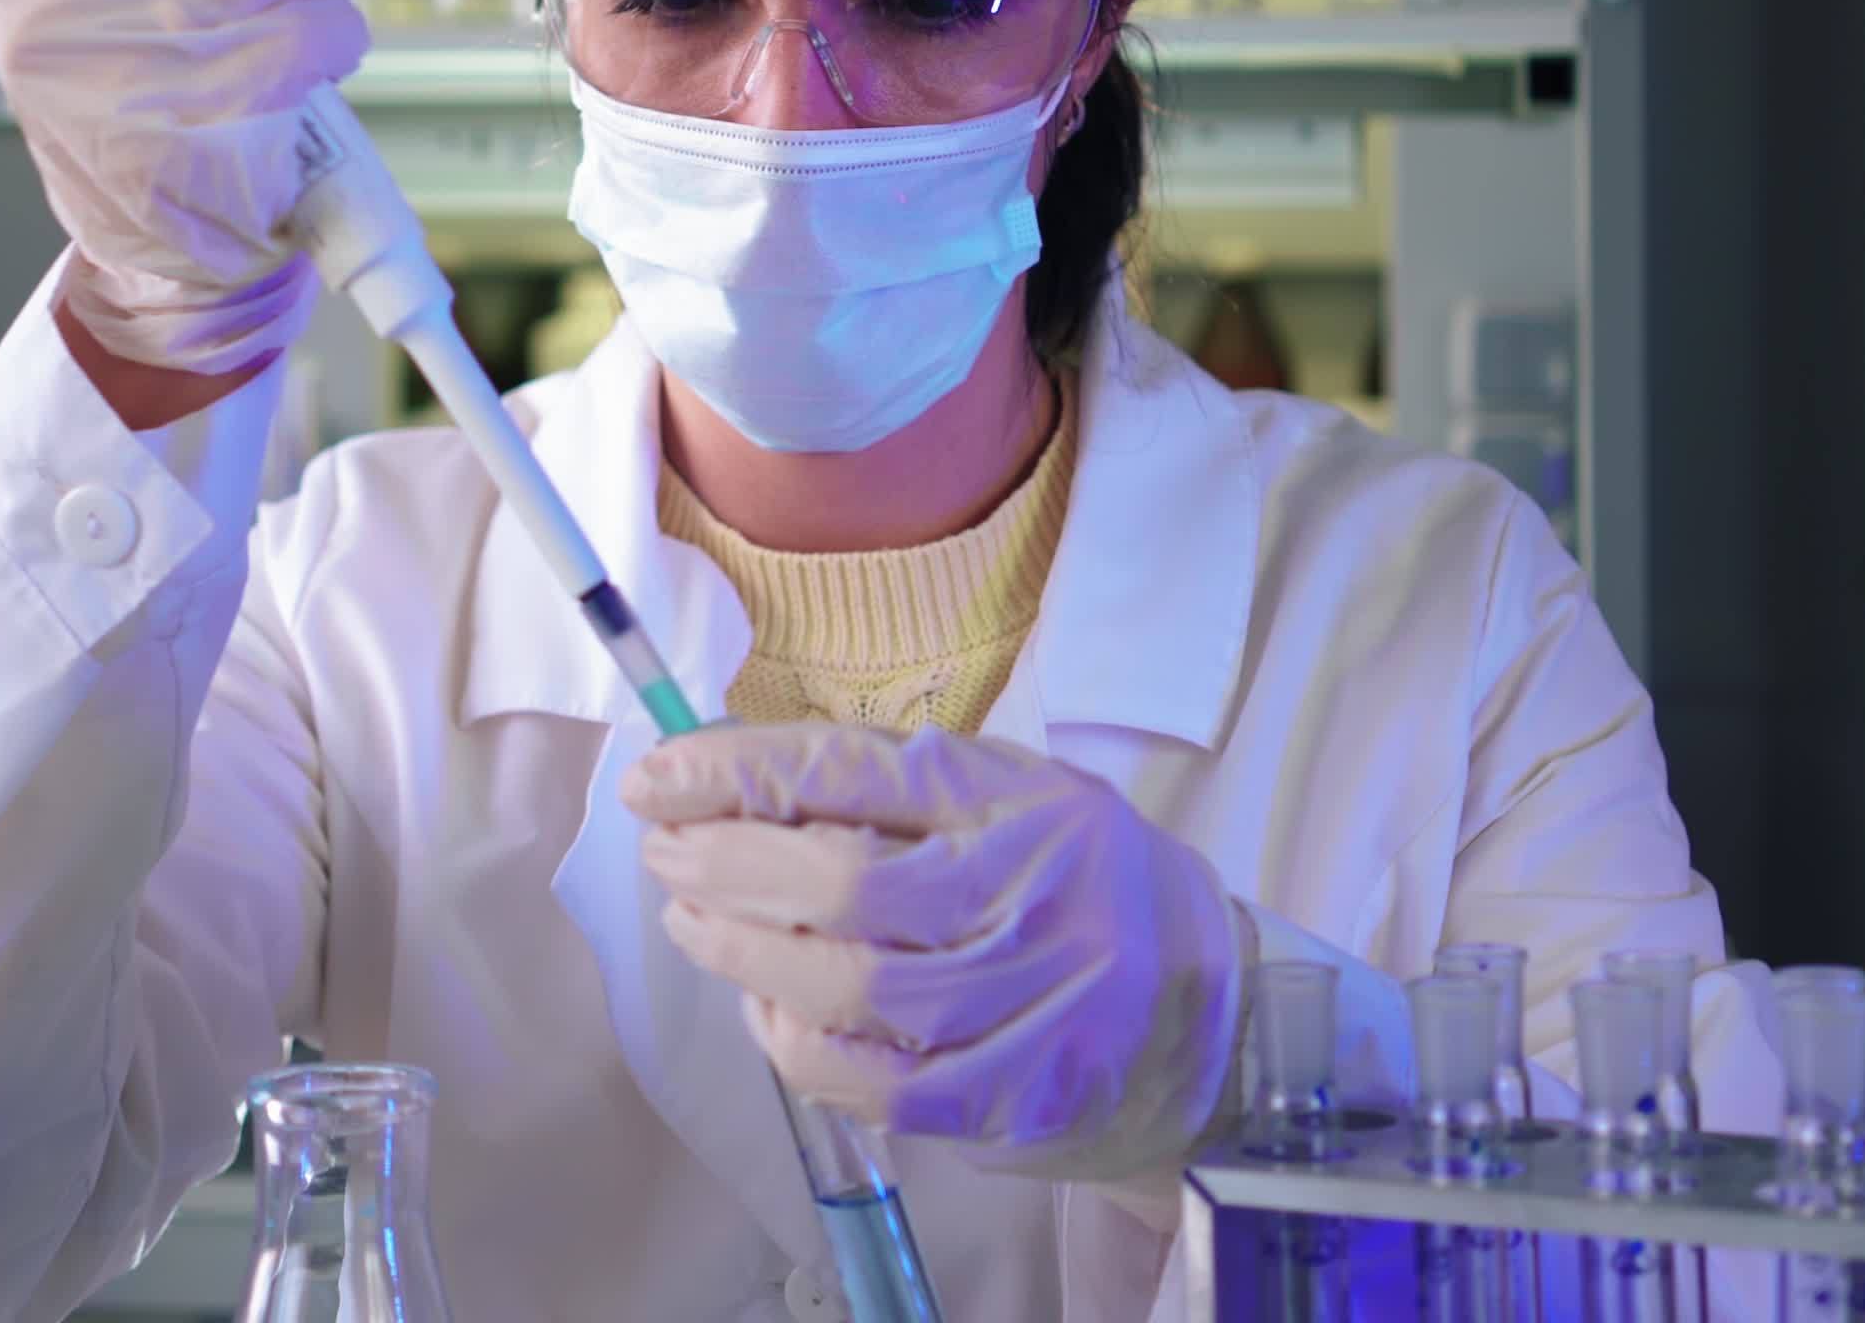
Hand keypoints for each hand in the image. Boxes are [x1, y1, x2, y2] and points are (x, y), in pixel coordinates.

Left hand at [625, 723, 1248, 1187]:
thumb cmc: (1080, 888)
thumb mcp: (1012, 798)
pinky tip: (766, 1009)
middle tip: (665, 852)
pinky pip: (872, 1080)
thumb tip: (731, 771)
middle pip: (839, 881)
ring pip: (846, 986)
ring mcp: (1026, 1002)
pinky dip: (797, 1044)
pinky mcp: (1013, 1093)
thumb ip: (892, 784)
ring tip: (693, 924)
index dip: (736, 773)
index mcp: (1021, 800)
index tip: (657, 777)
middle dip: (723, 865)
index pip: (852, 771)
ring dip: (741, 955)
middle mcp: (1029, 894)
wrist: (1208, 1020)